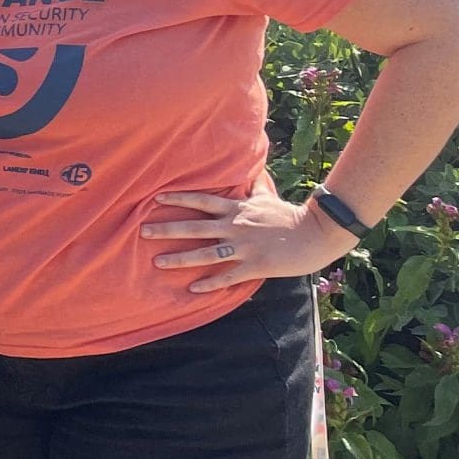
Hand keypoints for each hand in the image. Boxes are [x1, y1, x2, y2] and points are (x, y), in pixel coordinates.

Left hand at [141, 189, 361, 293]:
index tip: (155, 199)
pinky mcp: (256, 265)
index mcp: (237, 209)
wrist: (317, 232)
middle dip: (167, 230)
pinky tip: (193, 289)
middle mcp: (235, 226)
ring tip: (158, 262)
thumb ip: (254, 187)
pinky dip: (210, 283)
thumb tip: (252, 169)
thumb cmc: (290, 215)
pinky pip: (228, 276)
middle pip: (195, 227)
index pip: (201, 202)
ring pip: (206, 253)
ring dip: (180, 258)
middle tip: (142, 232)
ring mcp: (244, 247)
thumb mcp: (266, 197)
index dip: (178, 199)